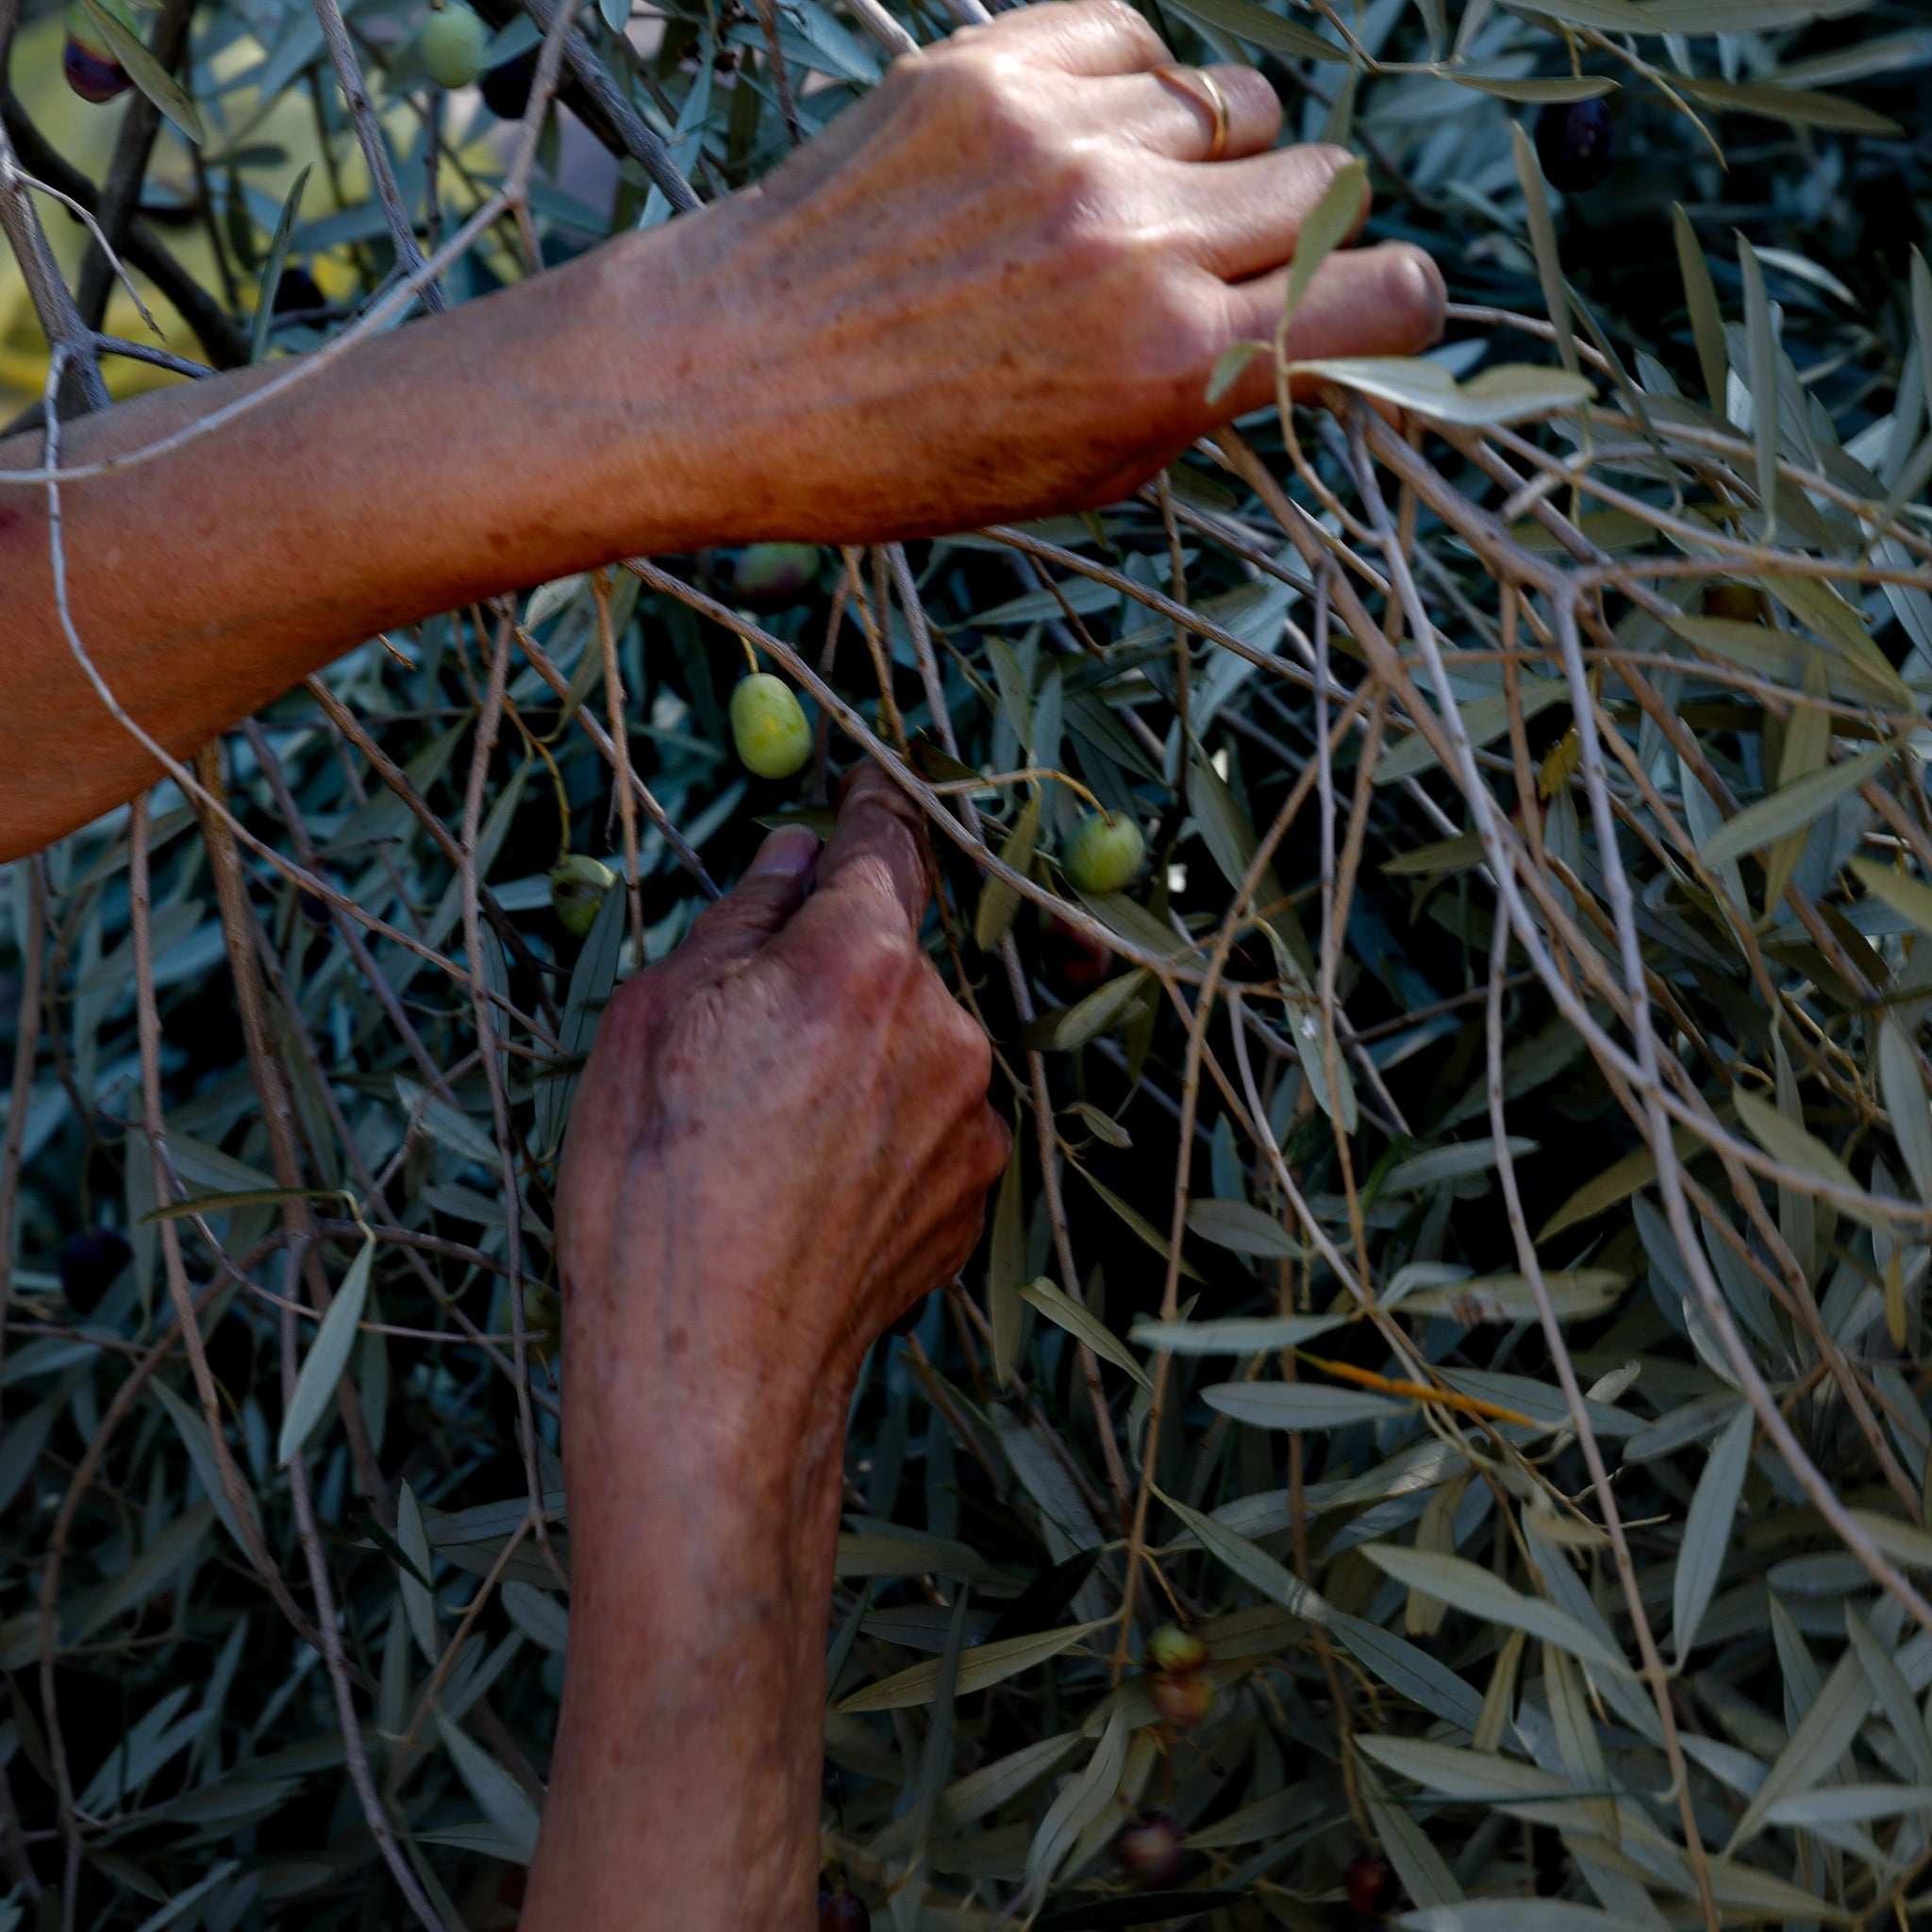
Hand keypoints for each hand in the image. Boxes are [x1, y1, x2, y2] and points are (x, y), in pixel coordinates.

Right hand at [527, 771, 1006, 1931]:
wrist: (707, 1366)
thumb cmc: (652, 1186)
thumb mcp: (656, 1014)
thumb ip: (746, 913)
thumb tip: (802, 852)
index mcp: (862, 956)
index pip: (888, 840)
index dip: (868, 811)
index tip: (862, 797)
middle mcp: (946, 1023)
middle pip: (903, 948)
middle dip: (845, 962)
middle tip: (758, 1031)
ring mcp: (974, 1112)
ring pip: (921, 1034)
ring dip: (870, 1047)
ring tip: (777, 1128)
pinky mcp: (979, 1185)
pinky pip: (937, 1113)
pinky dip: (890, 1121)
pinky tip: (817, 1178)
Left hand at [631, 0, 1444, 538]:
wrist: (727, 378)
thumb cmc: (897, 460)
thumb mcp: (1078, 476)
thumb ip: (1199, 397)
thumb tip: (1294, 331)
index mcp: (1170, 369)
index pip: (1382, 298)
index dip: (1399, 305)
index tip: (1377, 306)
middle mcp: (1137, 243)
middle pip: (1323, 180)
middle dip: (1296, 226)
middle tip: (1225, 258)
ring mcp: (1066, 143)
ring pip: (1234, 101)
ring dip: (1208, 153)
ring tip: (1126, 201)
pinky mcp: (992, 69)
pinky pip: (1133, 40)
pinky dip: (1123, 88)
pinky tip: (1066, 145)